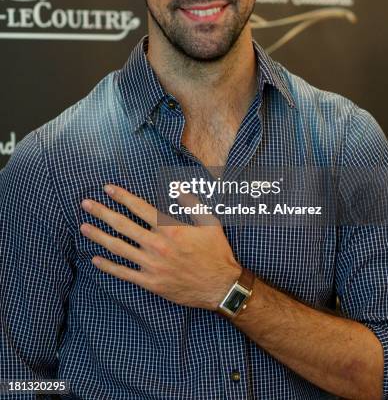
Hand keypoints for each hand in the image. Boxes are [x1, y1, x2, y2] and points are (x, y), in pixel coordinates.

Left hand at [80, 184, 241, 309]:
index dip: (122, 196)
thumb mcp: (209, 221)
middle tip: (85, 204)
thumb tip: (176, 186)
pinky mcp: (150, 282)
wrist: (220, 285)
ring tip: (84, 227)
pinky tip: (95, 259)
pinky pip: (124, 273)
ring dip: (99, 236)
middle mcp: (157, 245)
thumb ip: (191, 203)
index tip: (107, 188)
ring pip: (119, 248)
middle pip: (122, 225)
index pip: (139, 207)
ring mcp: (151, 265)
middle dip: (102, 212)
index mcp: (170, 228)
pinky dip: (108, 266)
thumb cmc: (215, 251)